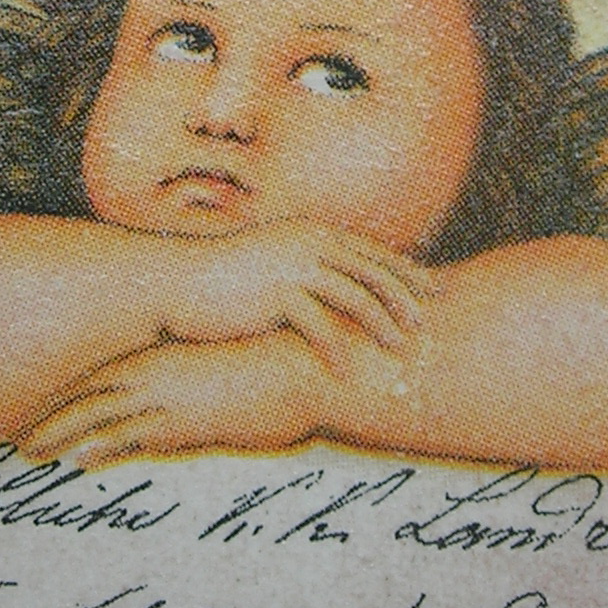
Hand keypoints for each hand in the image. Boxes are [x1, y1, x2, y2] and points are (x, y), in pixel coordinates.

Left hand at [20, 337, 334, 464]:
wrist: (301, 370)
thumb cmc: (262, 372)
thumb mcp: (213, 376)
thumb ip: (183, 389)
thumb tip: (165, 414)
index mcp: (156, 359)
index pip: (91, 375)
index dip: (55, 393)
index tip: (24, 407)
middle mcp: (152, 375)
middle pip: (81, 393)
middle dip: (41, 414)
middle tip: (5, 432)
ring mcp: (166, 398)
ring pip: (95, 416)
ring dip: (55, 434)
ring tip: (22, 452)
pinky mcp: (185, 422)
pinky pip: (133, 438)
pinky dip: (102, 448)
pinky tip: (77, 460)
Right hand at [158, 219, 431, 370]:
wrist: (177, 281)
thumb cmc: (224, 279)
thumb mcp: (271, 264)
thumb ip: (305, 268)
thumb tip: (333, 285)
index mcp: (311, 233)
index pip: (370, 252)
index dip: (404, 272)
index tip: (430, 290)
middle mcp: (308, 243)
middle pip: (371, 271)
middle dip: (403, 298)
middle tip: (427, 324)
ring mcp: (293, 267)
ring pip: (354, 296)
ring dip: (381, 325)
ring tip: (399, 350)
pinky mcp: (276, 295)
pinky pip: (319, 327)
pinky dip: (338, 352)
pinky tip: (349, 374)